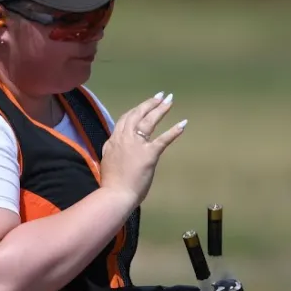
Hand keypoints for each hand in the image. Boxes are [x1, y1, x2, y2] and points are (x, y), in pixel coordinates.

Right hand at [100, 91, 186, 206]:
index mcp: (113, 141)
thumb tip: (115, 149)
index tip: (142, 106)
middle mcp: (124, 138)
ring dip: (160, 109)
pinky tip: (182, 123)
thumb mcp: (108, 161)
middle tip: (160, 96)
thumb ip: (113, 152)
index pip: (124, 120)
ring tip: (169, 100)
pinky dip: (174, 131)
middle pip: (137, 115)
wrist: (115, 194)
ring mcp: (137, 145)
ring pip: (149, 121)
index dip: (135, 111)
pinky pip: (163, 139)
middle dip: (149, 104)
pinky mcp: (149, 154)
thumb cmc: (111, 183)